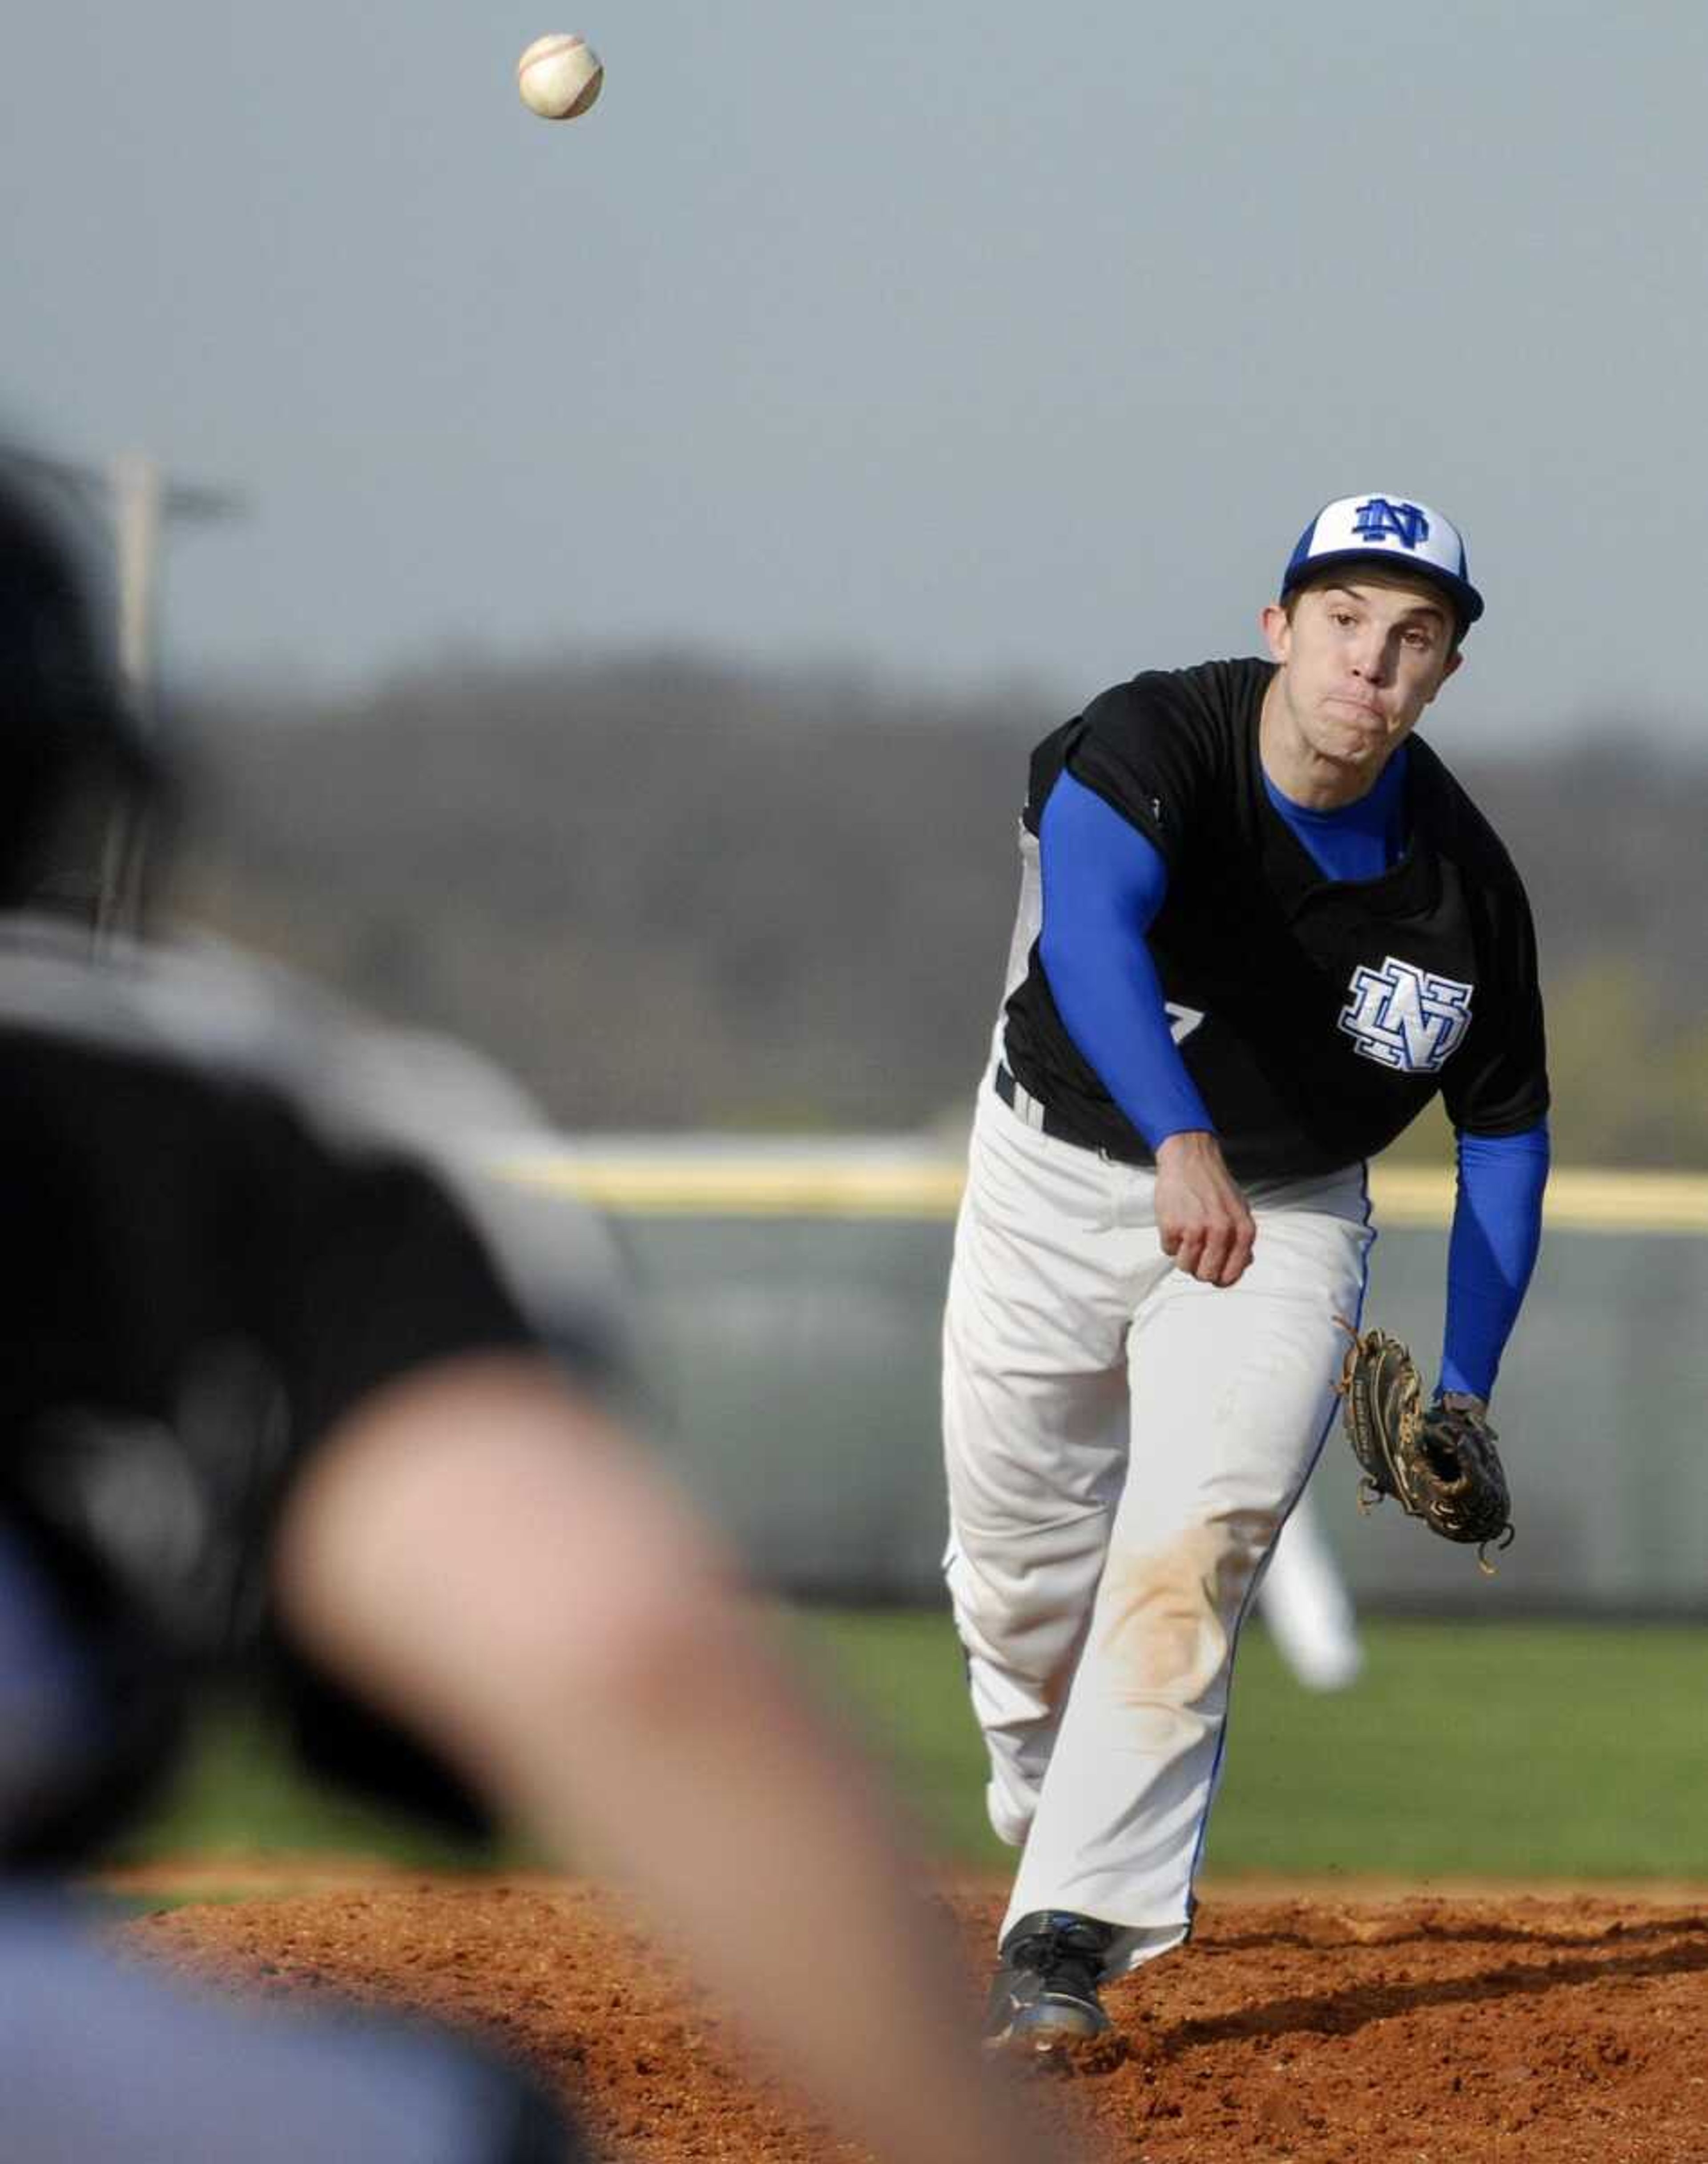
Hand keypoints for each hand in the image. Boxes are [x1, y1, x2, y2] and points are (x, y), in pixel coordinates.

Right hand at [1153, 1129, 1255, 1286]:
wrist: (1190, 1158)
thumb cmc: (1215, 1184)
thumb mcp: (1240, 1209)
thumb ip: (1242, 1239)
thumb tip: (1243, 1264)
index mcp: (1243, 1231)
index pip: (1231, 1276)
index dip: (1220, 1277)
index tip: (1213, 1270)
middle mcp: (1221, 1232)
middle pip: (1206, 1276)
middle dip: (1200, 1268)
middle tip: (1197, 1252)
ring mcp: (1195, 1229)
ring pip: (1185, 1266)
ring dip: (1183, 1255)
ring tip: (1185, 1235)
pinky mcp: (1171, 1225)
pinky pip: (1168, 1250)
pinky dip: (1170, 1241)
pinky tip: (1175, 1222)